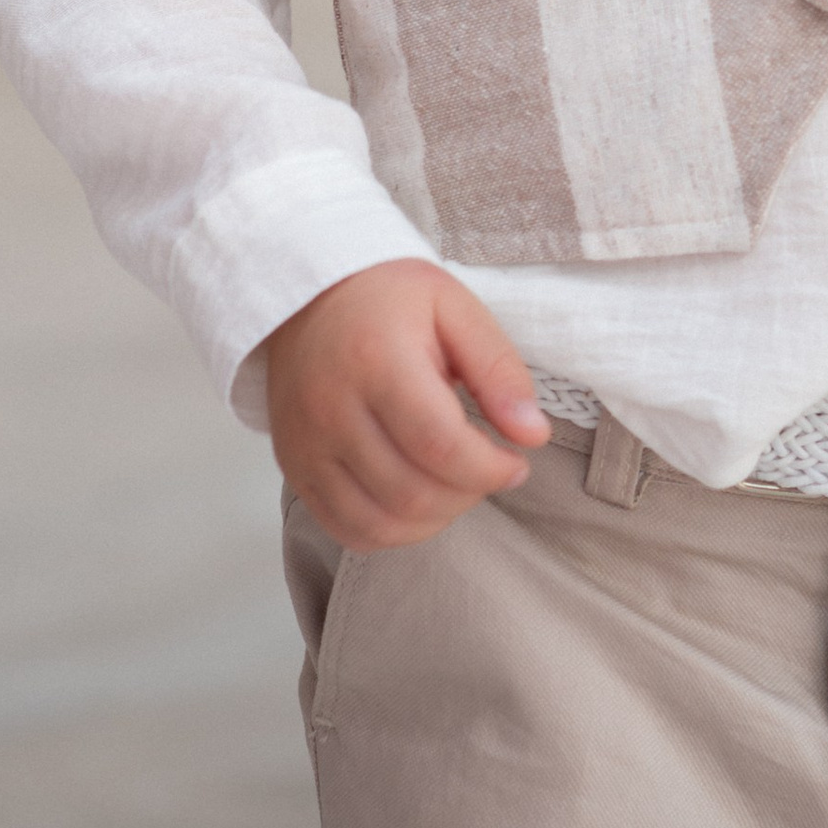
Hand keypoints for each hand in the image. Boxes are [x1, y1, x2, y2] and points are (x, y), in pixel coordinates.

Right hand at [264, 257, 552, 552]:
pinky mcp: (294, 467)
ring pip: (381, 523)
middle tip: (488, 469)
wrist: (308, 296)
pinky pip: (346, 529)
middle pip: (411, 492)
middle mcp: (331, 409)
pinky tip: (417, 502)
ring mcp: (306, 445)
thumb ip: (498, 369)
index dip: (489, 469)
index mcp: (375, 360)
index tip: (516, 463)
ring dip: (435, 519)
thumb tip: (533, 434)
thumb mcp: (455, 308)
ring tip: (456, 484)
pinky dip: (392, 532)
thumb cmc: (388, 298)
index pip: (439, 445)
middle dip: (468, 494)